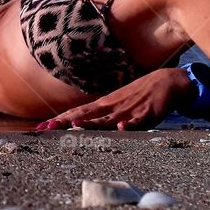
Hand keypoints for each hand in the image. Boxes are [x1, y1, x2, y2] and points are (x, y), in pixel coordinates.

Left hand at [36, 67, 192, 130]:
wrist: (167, 82)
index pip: (77, 113)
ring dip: (91, 123)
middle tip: (47, 128)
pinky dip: (130, 124)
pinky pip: (137, 121)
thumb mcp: (116, 104)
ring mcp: (128, 110)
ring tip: (75, 126)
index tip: (42, 127)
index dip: (59, 120)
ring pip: (107, 118)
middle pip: (85, 115)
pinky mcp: (147, 114)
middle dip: (65, 122)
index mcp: (104, 105)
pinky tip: (122, 128)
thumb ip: (101, 115)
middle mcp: (112, 107)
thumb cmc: (139, 95)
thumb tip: (82, 123)